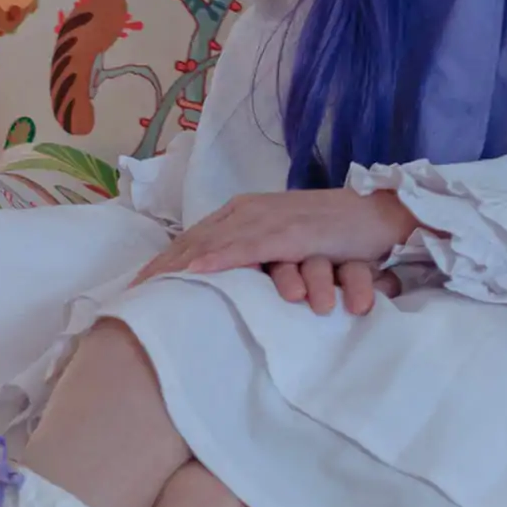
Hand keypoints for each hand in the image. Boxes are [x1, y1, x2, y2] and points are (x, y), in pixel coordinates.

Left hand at [136, 187, 418, 313]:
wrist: (377, 217)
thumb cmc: (332, 236)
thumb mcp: (283, 247)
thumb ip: (254, 257)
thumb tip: (224, 284)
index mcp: (244, 213)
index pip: (194, 240)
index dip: (162, 263)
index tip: (135, 289)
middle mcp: (249, 210)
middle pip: (193, 241)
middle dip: (159, 268)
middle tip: (129, 296)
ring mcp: (269, 218)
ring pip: (213, 242)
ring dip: (178, 265)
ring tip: (150, 288)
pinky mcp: (291, 231)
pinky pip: (249, 247)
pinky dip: (220, 259)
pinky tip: (196, 272)